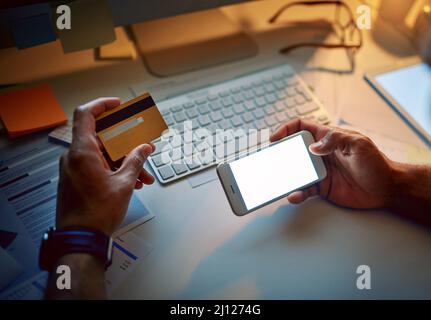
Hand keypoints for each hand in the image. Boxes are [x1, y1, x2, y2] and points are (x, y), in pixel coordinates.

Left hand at [56, 98, 154, 235]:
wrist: (81, 238)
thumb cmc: (96, 214)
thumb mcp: (124, 183)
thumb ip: (136, 161)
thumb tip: (144, 148)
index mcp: (82, 152)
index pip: (86, 115)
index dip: (102, 105)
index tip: (117, 105)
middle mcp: (74, 157)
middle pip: (100, 137)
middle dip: (125, 142)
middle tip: (141, 144)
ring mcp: (74, 169)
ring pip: (102, 154)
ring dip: (124, 160)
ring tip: (143, 174)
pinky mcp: (77, 180)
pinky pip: (97, 166)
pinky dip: (115, 169)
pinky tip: (133, 181)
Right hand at [270, 119, 394, 208]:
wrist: (385, 188)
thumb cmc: (375, 162)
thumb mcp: (358, 144)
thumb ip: (336, 140)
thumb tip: (313, 146)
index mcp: (327, 138)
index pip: (301, 127)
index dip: (286, 129)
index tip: (275, 138)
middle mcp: (319, 153)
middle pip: (293, 149)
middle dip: (279, 153)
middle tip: (268, 160)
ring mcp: (319, 170)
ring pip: (295, 171)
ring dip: (285, 176)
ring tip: (277, 181)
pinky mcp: (321, 187)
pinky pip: (304, 189)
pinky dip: (297, 193)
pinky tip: (294, 195)